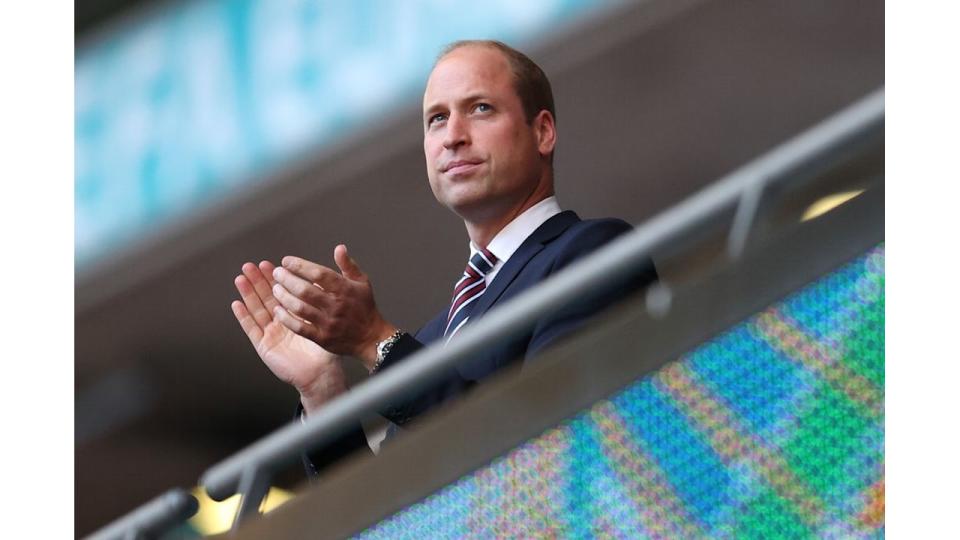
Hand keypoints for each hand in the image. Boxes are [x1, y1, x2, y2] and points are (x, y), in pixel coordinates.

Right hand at [231, 260, 347, 413]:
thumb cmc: (325, 350)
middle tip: (250, 265)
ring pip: (257, 310)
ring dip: (248, 294)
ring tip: (240, 278)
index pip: (283, 293)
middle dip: (258, 281)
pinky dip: (244, 317)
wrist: (321, 373)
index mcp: (295, 315)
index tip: (270, 264)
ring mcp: (271, 334)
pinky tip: (237, 304)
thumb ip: (322, 302)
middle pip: (267, 298)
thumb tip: (320, 281)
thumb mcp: (325, 321)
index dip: (276, 279)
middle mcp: (281, 323)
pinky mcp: (264, 346)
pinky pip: (252, 329)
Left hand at [270, 244, 396, 369]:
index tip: (287, 261)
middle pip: (305, 290)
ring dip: (284, 297)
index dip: (300, 266)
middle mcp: (336, 306)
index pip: (319, 274)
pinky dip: (286, 318)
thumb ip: (348, 265)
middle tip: (277, 273)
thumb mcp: (362, 282)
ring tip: (275, 289)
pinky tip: (278, 310)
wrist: (371, 337)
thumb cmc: (364, 307)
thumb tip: (339, 248)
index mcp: (345, 289)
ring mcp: (328, 323)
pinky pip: (299, 327)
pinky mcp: (322, 338)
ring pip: (299, 308)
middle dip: (287, 279)